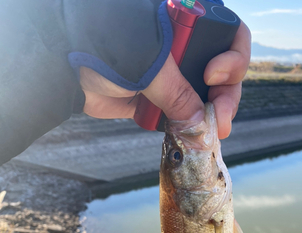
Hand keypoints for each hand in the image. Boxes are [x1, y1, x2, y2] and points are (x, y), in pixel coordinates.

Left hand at [81, 21, 250, 139]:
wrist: (63, 67)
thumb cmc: (104, 44)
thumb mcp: (150, 63)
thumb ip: (180, 94)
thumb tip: (203, 127)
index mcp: (186, 22)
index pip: (229, 34)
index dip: (232, 57)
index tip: (212, 77)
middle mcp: (183, 46)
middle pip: (222, 72)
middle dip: (225, 98)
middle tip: (221, 122)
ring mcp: (171, 74)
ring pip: (204, 97)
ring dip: (208, 118)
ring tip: (208, 135)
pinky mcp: (157, 98)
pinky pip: (181, 114)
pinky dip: (186, 126)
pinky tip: (186, 135)